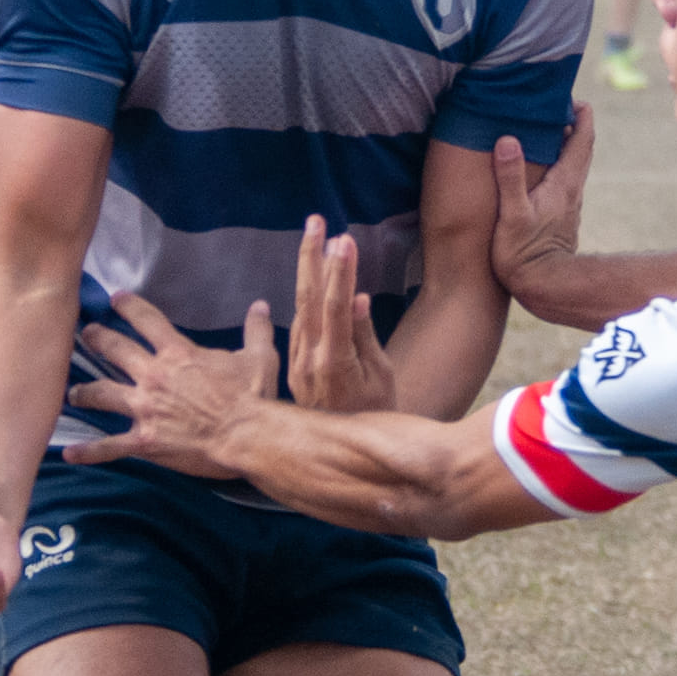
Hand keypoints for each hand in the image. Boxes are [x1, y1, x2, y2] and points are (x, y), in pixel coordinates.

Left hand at [65, 293, 278, 474]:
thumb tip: (260, 306)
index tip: (115, 298)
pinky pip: (110, 446)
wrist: (246, 436)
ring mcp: (145, 409)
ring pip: (103, 394)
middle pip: (116, 350)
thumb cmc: (252, 397)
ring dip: (85, 392)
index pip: (146, 321)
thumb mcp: (259, 357)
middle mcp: (154, 376)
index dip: (128, 307)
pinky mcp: (145, 440)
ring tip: (74, 392)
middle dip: (98, 339)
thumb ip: (256, 330)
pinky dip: (89, 452)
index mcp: (178, 354)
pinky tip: (69, 454)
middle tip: (85, 334)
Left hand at [288, 216, 395, 411]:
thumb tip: (358, 298)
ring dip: (308, 271)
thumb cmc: (375, 416)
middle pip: (308, 298)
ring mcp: (299, 362)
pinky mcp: (296, 366)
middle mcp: (309, 359)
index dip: (339, 271)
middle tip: (316, 222)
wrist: (344, 453)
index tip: (344, 239)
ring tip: (314, 237)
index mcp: (334, 361)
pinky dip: (305, 296)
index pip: (336, 306)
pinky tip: (309, 275)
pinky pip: (299, 323)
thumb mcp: (380, 378)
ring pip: (300, 307)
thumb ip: (365, 337)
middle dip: (313, 257)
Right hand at [491, 103, 592, 305]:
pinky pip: (563, 181)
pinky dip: (555, 165)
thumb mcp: (513, 215)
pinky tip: (537, 169)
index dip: (580, 113)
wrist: (543, 289)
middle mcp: (573, 189)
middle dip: (571, 123)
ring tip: (540, 132)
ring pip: (573, 164)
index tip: (568, 96)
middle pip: (581, 147)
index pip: (583, 137)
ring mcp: (569, 204)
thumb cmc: (525, 255)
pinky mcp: (561, 217)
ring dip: (563, 145)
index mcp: (565, 182)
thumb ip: (511, 177)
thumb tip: (507, 140)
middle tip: (550, 106)